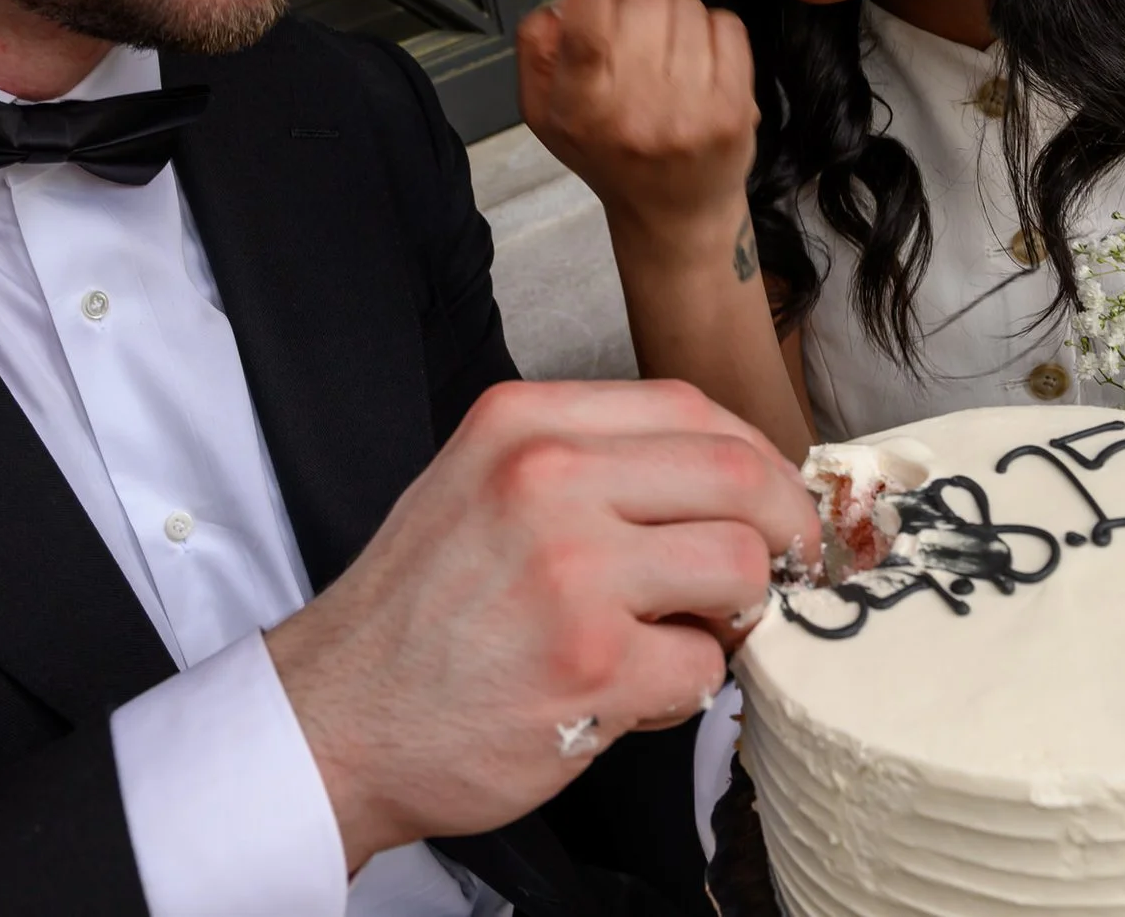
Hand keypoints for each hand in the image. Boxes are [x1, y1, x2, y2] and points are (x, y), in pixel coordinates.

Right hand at [264, 378, 816, 870]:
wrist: (335, 716)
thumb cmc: (419, 610)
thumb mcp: (481, 484)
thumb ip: (589, 465)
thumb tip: (728, 478)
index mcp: (524, 423)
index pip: (692, 408)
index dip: (759, 458)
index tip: (775, 499)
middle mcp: (547, 479)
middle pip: (738, 475)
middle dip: (786, 528)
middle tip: (788, 568)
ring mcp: (572, 571)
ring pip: (741, 567)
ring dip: (736, 615)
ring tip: (682, 637)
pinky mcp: (592, 664)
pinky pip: (706, 667)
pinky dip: (684, 689)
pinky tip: (626, 692)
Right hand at [516, 0, 757, 245]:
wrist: (673, 214)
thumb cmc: (606, 152)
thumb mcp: (543, 112)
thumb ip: (537, 49)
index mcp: (579, 105)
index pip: (585, 21)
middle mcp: (634, 109)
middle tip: (630, 35)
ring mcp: (690, 112)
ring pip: (685, 3)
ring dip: (672, 17)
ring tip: (664, 61)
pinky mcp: (735, 109)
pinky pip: (724, 24)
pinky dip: (709, 33)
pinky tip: (696, 67)